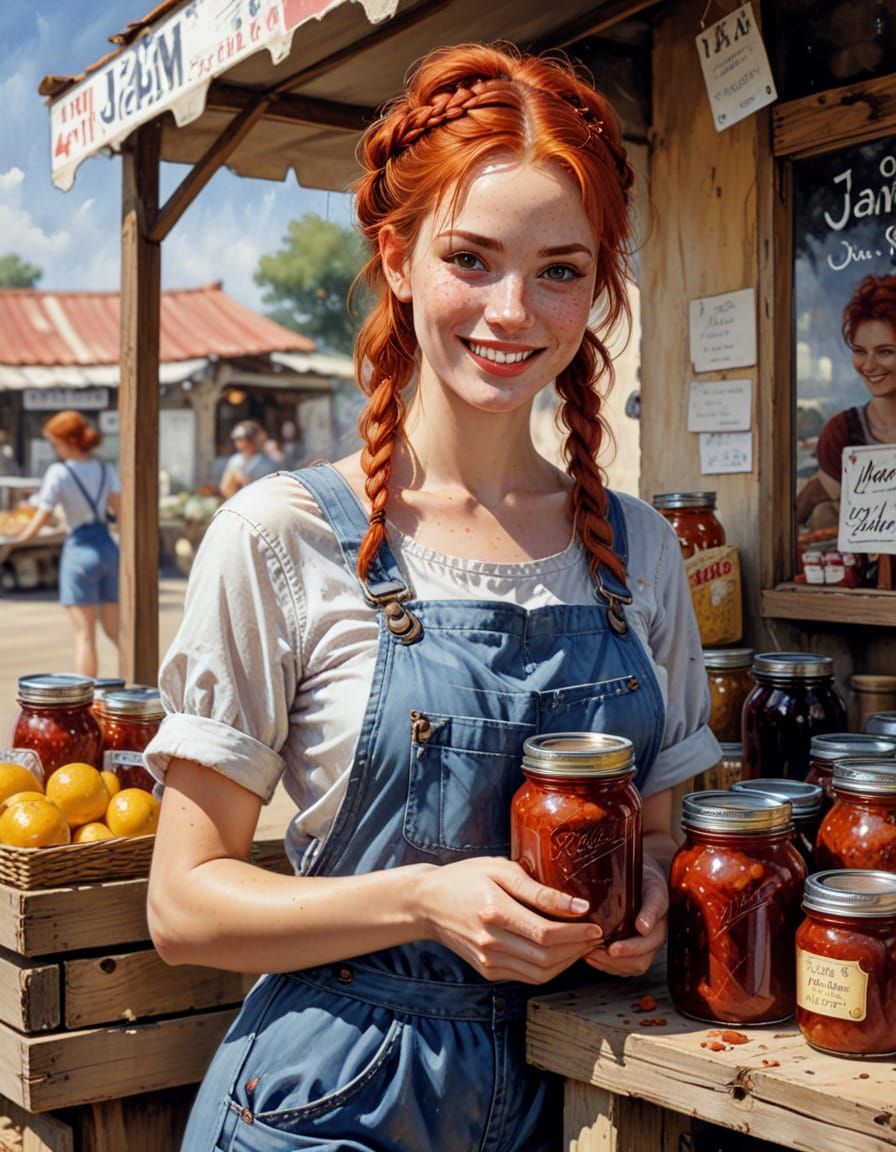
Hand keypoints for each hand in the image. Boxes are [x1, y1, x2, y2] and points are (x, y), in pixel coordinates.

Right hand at [414, 856, 603, 983]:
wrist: (428, 903)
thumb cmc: (466, 878)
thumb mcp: (502, 870)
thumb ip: (539, 890)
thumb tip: (579, 906)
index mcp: (494, 912)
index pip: (546, 934)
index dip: (577, 934)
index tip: (597, 925)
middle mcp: (490, 942)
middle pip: (547, 957)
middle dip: (578, 949)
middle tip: (597, 935)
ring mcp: (488, 961)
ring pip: (540, 973)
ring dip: (568, 962)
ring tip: (583, 944)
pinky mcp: (488, 971)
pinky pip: (528, 976)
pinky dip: (550, 968)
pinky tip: (561, 951)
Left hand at [582, 854, 667, 976]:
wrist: (634, 881)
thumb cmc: (626, 872)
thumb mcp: (625, 865)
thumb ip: (616, 867)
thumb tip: (592, 868)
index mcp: (656, 896)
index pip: (657, 905)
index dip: (649, 916)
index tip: (640, 925)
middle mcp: (658, 922)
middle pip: (651, 943)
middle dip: (630, 950)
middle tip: (610, 950)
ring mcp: (649, 940)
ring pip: (641, 961)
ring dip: (617, 963)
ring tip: (594, 955)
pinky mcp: (638, 952)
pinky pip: (629, 967)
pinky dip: (611, 967)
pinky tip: (593, 958)